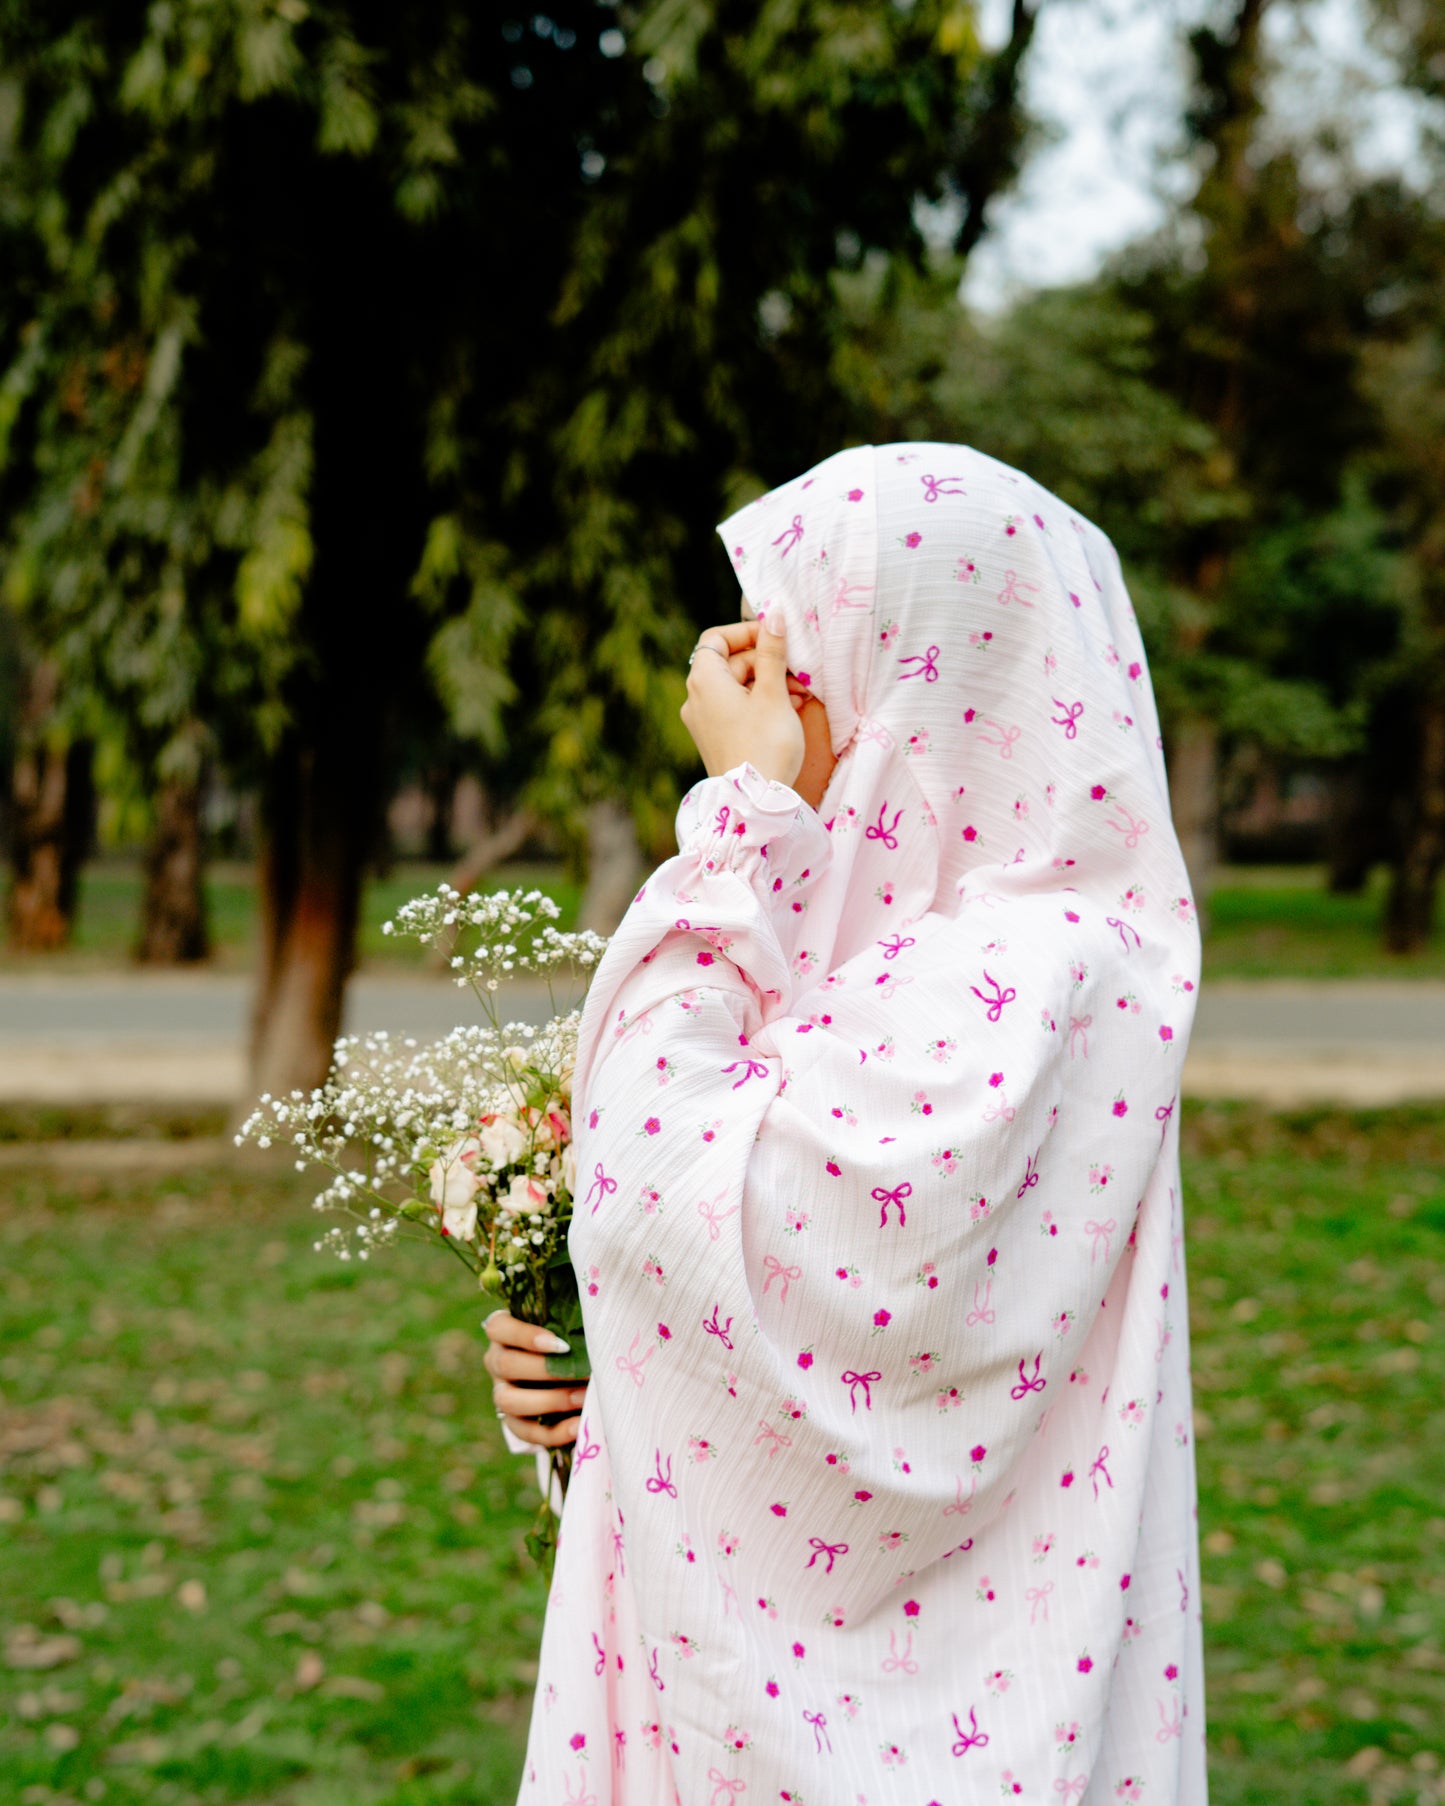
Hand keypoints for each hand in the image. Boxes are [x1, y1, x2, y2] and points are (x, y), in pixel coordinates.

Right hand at [482, 1311, 586, 1447]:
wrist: (567, 1372)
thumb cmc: (568, 1334)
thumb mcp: (566, 1319)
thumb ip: (572, 1312)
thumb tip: (599, 1307)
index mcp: (503, 1331)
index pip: (499, 1327)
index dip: (526, 1335)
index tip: (561, 1344)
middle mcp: (497, 1361)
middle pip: (506, 1365)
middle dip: (545, 1371)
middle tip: (582, 1373)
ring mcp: (501, 1392)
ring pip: (508, 1401)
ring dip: (549, 1401)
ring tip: (582, 1398)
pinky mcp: (513, 1422)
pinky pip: (525, 1432)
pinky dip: (553, 1432)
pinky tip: (578, 1426)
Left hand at [682, 616, 836, 806]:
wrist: (754, 803)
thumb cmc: (765, 744)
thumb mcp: (774, 694)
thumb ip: (772, 652)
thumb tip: (772, 615)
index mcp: (704, 680)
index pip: (716, 638)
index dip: (746, 632)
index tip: (776, 637)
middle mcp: (696, 698)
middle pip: (730, 663)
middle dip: (766, 662)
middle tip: (799, 672)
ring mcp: (703, 721)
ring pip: (736, 687)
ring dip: (768, 683)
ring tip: (800, 694)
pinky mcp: (715, 738)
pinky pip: (735, 708)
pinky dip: (759, 703)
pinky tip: (788, 710)